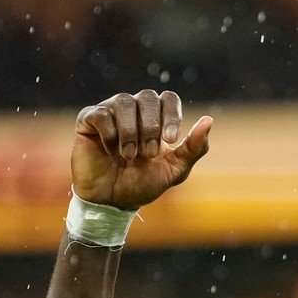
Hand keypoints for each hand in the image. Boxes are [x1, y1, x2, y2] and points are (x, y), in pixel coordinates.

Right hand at [71, 90, 211, 210]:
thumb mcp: (175, 169)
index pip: (169, 98)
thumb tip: (209, 120)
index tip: (170, 140)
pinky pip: (100, 113)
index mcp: (157, 117)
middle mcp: (134, 109)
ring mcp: (110, 112)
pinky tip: (110, 151)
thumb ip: (194, 147)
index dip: (171, 116)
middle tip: (149, 154)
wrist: (112, 201)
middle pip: (148, 96)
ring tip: (130, 156)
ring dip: (130, 132)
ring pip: (123, 101)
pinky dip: (109, 134)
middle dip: (152, 127)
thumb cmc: (143, 183)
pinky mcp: (88, 120)